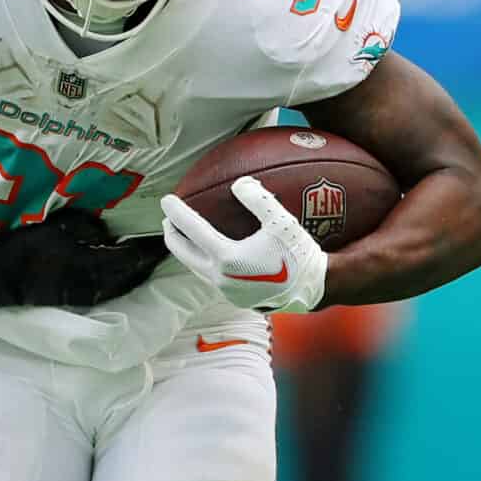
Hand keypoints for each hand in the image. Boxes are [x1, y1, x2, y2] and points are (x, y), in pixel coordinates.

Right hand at [0, 208, 166, 307]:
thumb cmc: (25, 245)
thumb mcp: (58, 225)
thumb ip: (88, 227)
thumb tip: (108, 233)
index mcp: (90, 264)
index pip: (131, 259)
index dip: (150, 250)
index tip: (164, 239)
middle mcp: (92, 285)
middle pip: (131, 276)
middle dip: (148, 263)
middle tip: (162, 248)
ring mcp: (84, 295)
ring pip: (121, 286)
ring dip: (136, 273)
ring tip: (148, 259)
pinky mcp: (76, 299)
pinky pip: (108, 290)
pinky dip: (121, 280)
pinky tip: (123, 271)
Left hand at [160, 178, 326, 311]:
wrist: (315, 288)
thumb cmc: (299, 253)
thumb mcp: (281, 221)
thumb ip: (258, 199)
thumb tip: (238, 183)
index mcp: (227, 258)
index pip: (192, 230)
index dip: (177, 212)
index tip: (166, 199)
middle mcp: (221, 277)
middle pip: (182, 253)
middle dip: (171, 234)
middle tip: (167, 218)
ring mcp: (226, 291)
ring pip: (194, 267)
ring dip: (185, 249)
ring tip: (182, 234)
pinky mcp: (234, 298)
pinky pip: (209, 276)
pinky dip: (202, 260)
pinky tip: (208, 251)